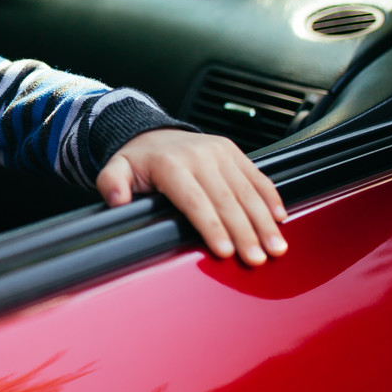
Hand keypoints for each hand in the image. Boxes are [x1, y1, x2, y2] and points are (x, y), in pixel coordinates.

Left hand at [96, 128, 287, 265]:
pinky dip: (271, 198)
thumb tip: (116, 199)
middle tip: (257, 259)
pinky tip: (280, 219)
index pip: (195, 201)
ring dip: (264, 221)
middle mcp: (199, 156)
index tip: (225, 251)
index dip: (211, 227)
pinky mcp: (234, 151)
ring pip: (247, 190)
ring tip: (276, 247)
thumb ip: (112, 184)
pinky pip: (256, 176)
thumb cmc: (136, 160)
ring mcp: (220, 152)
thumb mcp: (115, 168)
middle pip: (226, 200)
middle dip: (244, 232)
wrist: (151, 133)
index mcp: (171, 164)